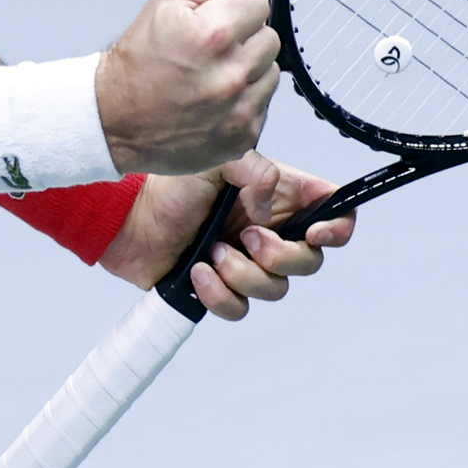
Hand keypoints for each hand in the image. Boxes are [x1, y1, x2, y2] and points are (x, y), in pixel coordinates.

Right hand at [93, 0, 280, 174]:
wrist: (115, 120)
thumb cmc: (137, 62)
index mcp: (212, 36)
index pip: (259, 4)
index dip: (237, 8)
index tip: (219, 20)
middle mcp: (230, 76)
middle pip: (270, 38)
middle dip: (245, 38)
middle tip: (212, 50)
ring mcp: (238, 111)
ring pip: (270, 72)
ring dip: (248, 70)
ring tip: (213, 75)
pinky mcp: (242, 138)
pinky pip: (263, 105)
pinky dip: (244, 100)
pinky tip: (215, 100)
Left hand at [98, 152, 356, 318]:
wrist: (129, 220)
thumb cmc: (170, 186)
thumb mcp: (217, 159)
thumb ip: (256, 171)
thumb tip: (270, 212)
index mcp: (279, 196)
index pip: (334, 210)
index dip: (339, 226)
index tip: (317, 232)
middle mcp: (270, 231)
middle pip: (310, 261)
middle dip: (281, 256)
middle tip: (248, 237)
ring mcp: (247, 262)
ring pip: (275, 289)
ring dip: (243, 273)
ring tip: (212, 251)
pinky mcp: (223, 289)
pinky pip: (240, 309)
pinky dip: (219, 294)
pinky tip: (197, 272)